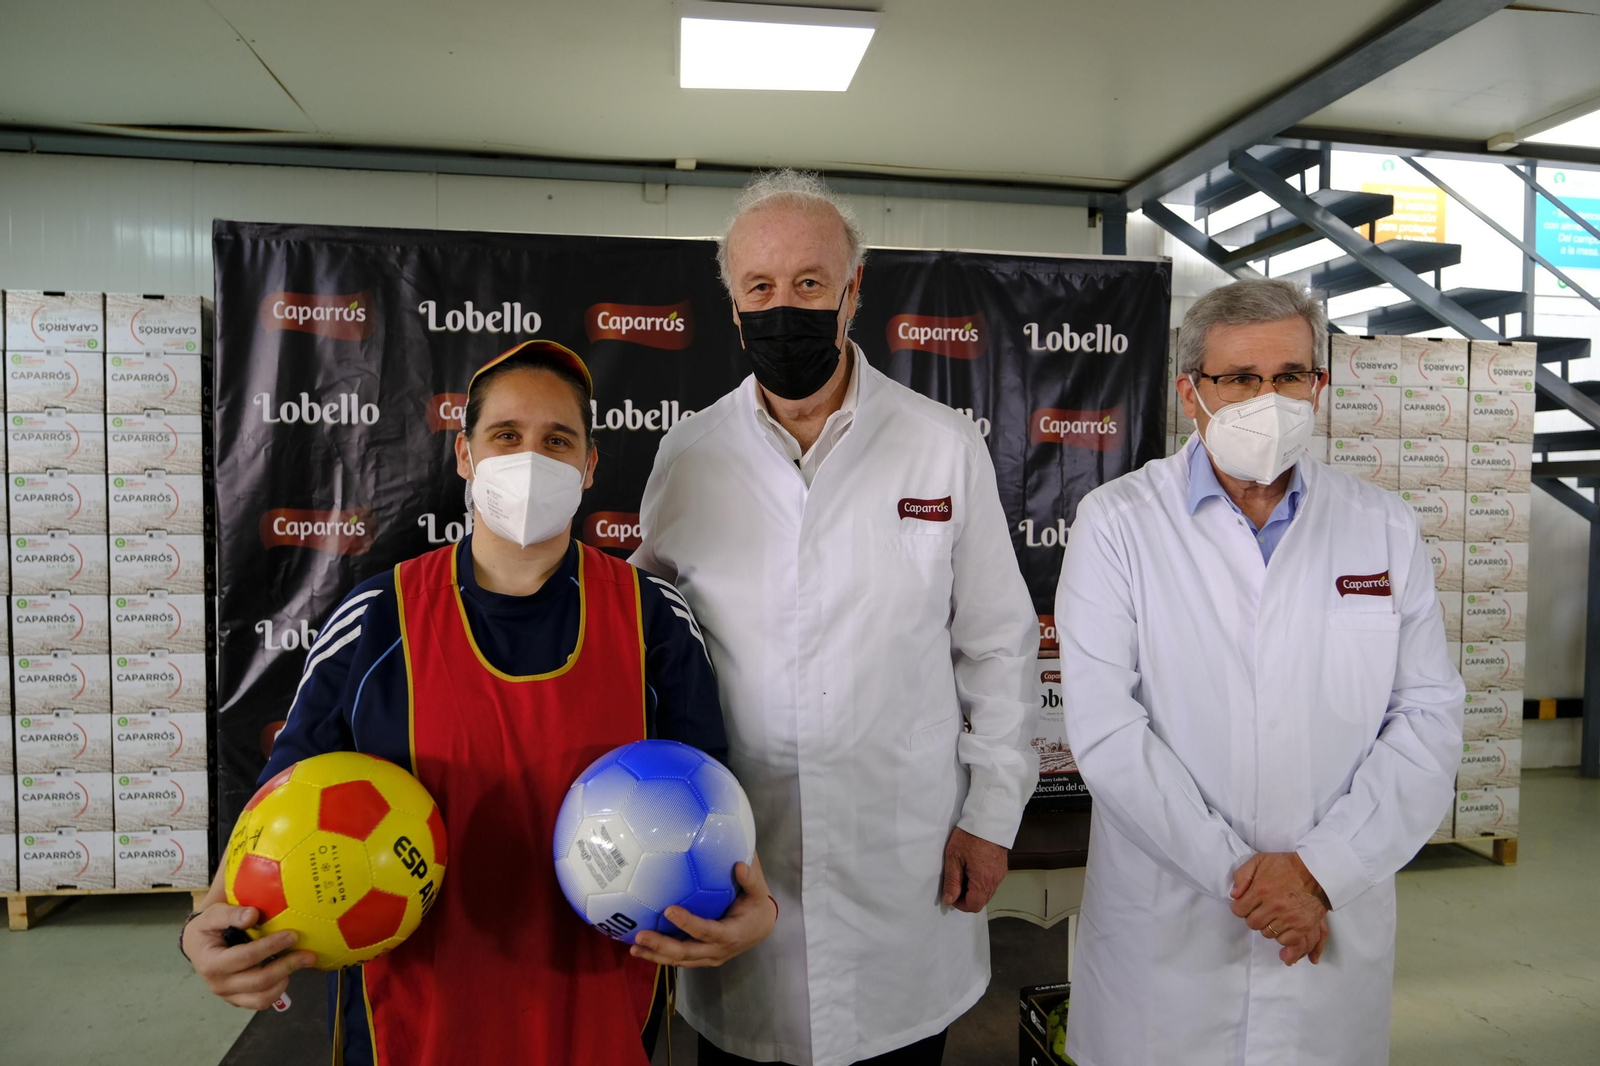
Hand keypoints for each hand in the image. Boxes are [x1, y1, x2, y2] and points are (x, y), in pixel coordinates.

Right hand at [184, 904, 316, 1008]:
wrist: (198, 946)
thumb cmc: (208, 928)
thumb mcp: (212, 914)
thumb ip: (231, 914)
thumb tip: (252, 915)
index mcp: (212, 963)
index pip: (246, 957)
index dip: (271, 946)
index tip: (293, 935)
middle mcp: (219, 984)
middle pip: (258, 981)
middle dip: (287, 966)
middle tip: (309, 954)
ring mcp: (228, 995)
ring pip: (262, 998)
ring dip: (285, 980)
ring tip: (299, 963)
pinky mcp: (238, 1000)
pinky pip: (260, 1002)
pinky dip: (278, 991)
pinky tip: (287, 972)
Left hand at [630, 855, 776, 968]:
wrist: (762, 928)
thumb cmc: (757, 906)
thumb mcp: (759, 892)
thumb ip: (751, 880)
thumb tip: (739, 864)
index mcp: (730, 934)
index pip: (706, 931)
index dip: (687, 923)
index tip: (668, 910)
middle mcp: (717, 951)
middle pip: (686, 952)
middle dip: (662, 946)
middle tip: (640, 936)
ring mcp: (708, 958)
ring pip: (679, 960)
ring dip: (656, 955)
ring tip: (634, 948)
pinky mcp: (701, 959)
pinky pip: (679, 960)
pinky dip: (660, 956)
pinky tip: (641, 950)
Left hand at [941, 827, 1008, 912]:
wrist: (988, 819)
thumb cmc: (969, 836)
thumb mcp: (954, 857)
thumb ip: (952, 881)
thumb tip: (948, 900)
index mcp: (983, 880)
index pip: (973, 906)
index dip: (960, 904)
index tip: (951, 892)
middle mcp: (995, 881)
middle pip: (981, 901)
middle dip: (967, 897)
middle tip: (956, 881)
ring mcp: (1000, 875)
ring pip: (987, 893)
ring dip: (974, 890)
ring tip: (964, 873)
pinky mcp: (1002, 869)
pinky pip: (991, 884)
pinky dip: (981, 883)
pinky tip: (973, 868)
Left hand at [1230, 853, 1329, 966]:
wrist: (1317, 872)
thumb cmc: (1286, 865)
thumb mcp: (1260, 860)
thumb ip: (1242, 875)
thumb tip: (1234, 895)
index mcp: (1261, 890)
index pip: (1238, 910)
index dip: (1240, 907)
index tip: (1246, 904)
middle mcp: (1273, 906)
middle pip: (1252, 924)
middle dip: (1253, 917)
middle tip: (1261, 910)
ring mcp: (1289, 918)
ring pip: (1267, 933)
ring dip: (1268, 926)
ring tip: (1274, 916)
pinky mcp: (1302, 926)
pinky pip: (1285, 940)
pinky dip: (1283, 935)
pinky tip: (1284, 926)